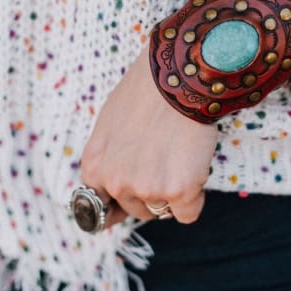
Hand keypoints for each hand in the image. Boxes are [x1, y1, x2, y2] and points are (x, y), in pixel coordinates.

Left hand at [80, 45, 218, 227]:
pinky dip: (195, 198)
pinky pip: (188, 213)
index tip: (135, 194)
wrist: (176, 77)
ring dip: (173, 193)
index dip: (122, 197)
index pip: (100, 207)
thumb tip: (116, 182)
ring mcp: (147, 190)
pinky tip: (195, 169)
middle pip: (136, 209)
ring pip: (162, 211)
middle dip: (151, 191)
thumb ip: (110, 158)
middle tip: (166, 158)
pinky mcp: (179, 191)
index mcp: (95, 168)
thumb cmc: (145, 91)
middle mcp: (115, 183)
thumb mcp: (109, 125)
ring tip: (180, 156)